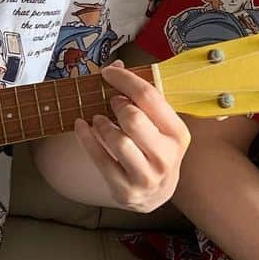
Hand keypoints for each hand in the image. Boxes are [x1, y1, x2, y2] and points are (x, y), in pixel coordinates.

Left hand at [72, 60, 191, 211]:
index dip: (125, 80)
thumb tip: (116, 65)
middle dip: (117, 105)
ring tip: (99, 119)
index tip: (108, 72)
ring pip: (118, 140)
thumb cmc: (154, 150)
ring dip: (102, 124)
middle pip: (134, 118)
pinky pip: (100, 159)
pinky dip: (86, 138)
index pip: (150, 97)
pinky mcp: (125, 190)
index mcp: (178, 134)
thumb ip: (142, 99)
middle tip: (112, 103)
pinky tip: (81, 126)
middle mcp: (166, 157)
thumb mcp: (159, 126)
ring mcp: (146, 176)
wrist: (155, 194)